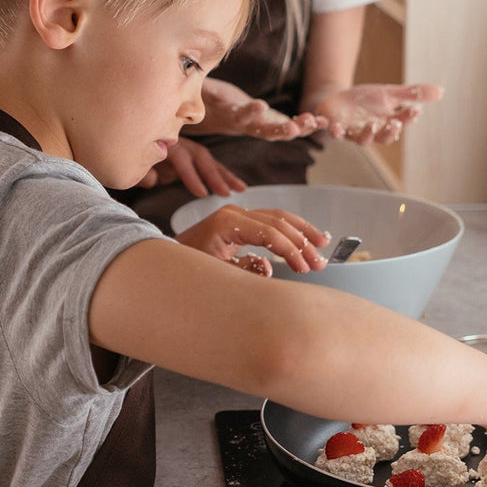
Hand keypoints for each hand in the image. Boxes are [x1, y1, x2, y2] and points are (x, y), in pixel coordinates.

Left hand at [138, 137, 245, 196]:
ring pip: (209, 158)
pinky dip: (221, 173)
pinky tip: (234, 184)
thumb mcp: (132, 164)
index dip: (191, 176)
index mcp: (164, 144)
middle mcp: (179, 142)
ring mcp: (187, 147)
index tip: (202, 193)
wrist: (130, 138)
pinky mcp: (191, 154)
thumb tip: (152, 178)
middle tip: (225, 192)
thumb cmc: (130, 155)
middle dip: (214, 175)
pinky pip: (209, 163)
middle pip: (200, 156)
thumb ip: (141, 171)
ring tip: (240, 189)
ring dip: (224, 174)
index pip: (181, 158)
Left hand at [175, 204, 330, 273]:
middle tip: (320, 262)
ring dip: (302, 231)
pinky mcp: (241, 221)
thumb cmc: (185, 268)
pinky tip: (305, 238)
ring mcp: (238, 214)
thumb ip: (242, 271)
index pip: (269, 232)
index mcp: (227, 222)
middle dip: (302, 242)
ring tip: (322, 244)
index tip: (303, 268)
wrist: (163, 262)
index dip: (289, 250)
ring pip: (279, 217)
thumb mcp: (212, 274)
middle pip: (279, 221)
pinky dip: (291, 229)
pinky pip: (272, 221)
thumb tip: (267, 268)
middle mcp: (235, 212)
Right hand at [200, 78, 327, 139]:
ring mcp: (262, 127)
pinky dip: (306, 126)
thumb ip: (202, 86)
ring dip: (298, 129)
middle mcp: (249, 126)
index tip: (260, 105)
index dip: (249, 112)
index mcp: (232, 116)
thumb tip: (191, 76)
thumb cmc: (210, 99)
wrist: (219, 116)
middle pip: (264, 131)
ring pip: (280, 132)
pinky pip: (291, 127)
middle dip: (279, 131)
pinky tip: (323, 122)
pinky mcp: (273, 124)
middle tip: (294, 128)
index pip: (240, 115)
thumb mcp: (204, 90)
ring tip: (315, 122)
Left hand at [314, 83, 442, 144]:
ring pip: (360, 138)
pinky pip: (331, 131)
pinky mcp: (333, 127)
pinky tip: (332, 125)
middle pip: (382, 137)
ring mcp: (351, 131)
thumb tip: (442, 91)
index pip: (401, 122)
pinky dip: (331, 129)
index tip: (415, 110)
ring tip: (371, 125)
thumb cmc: (365, 102)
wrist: (337, 102)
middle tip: (394, 124)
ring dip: (366, 134)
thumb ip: (413, 94)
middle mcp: (370, 131)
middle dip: (388, 132)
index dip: (408, 118)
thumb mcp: (389, 93)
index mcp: (385, 122)